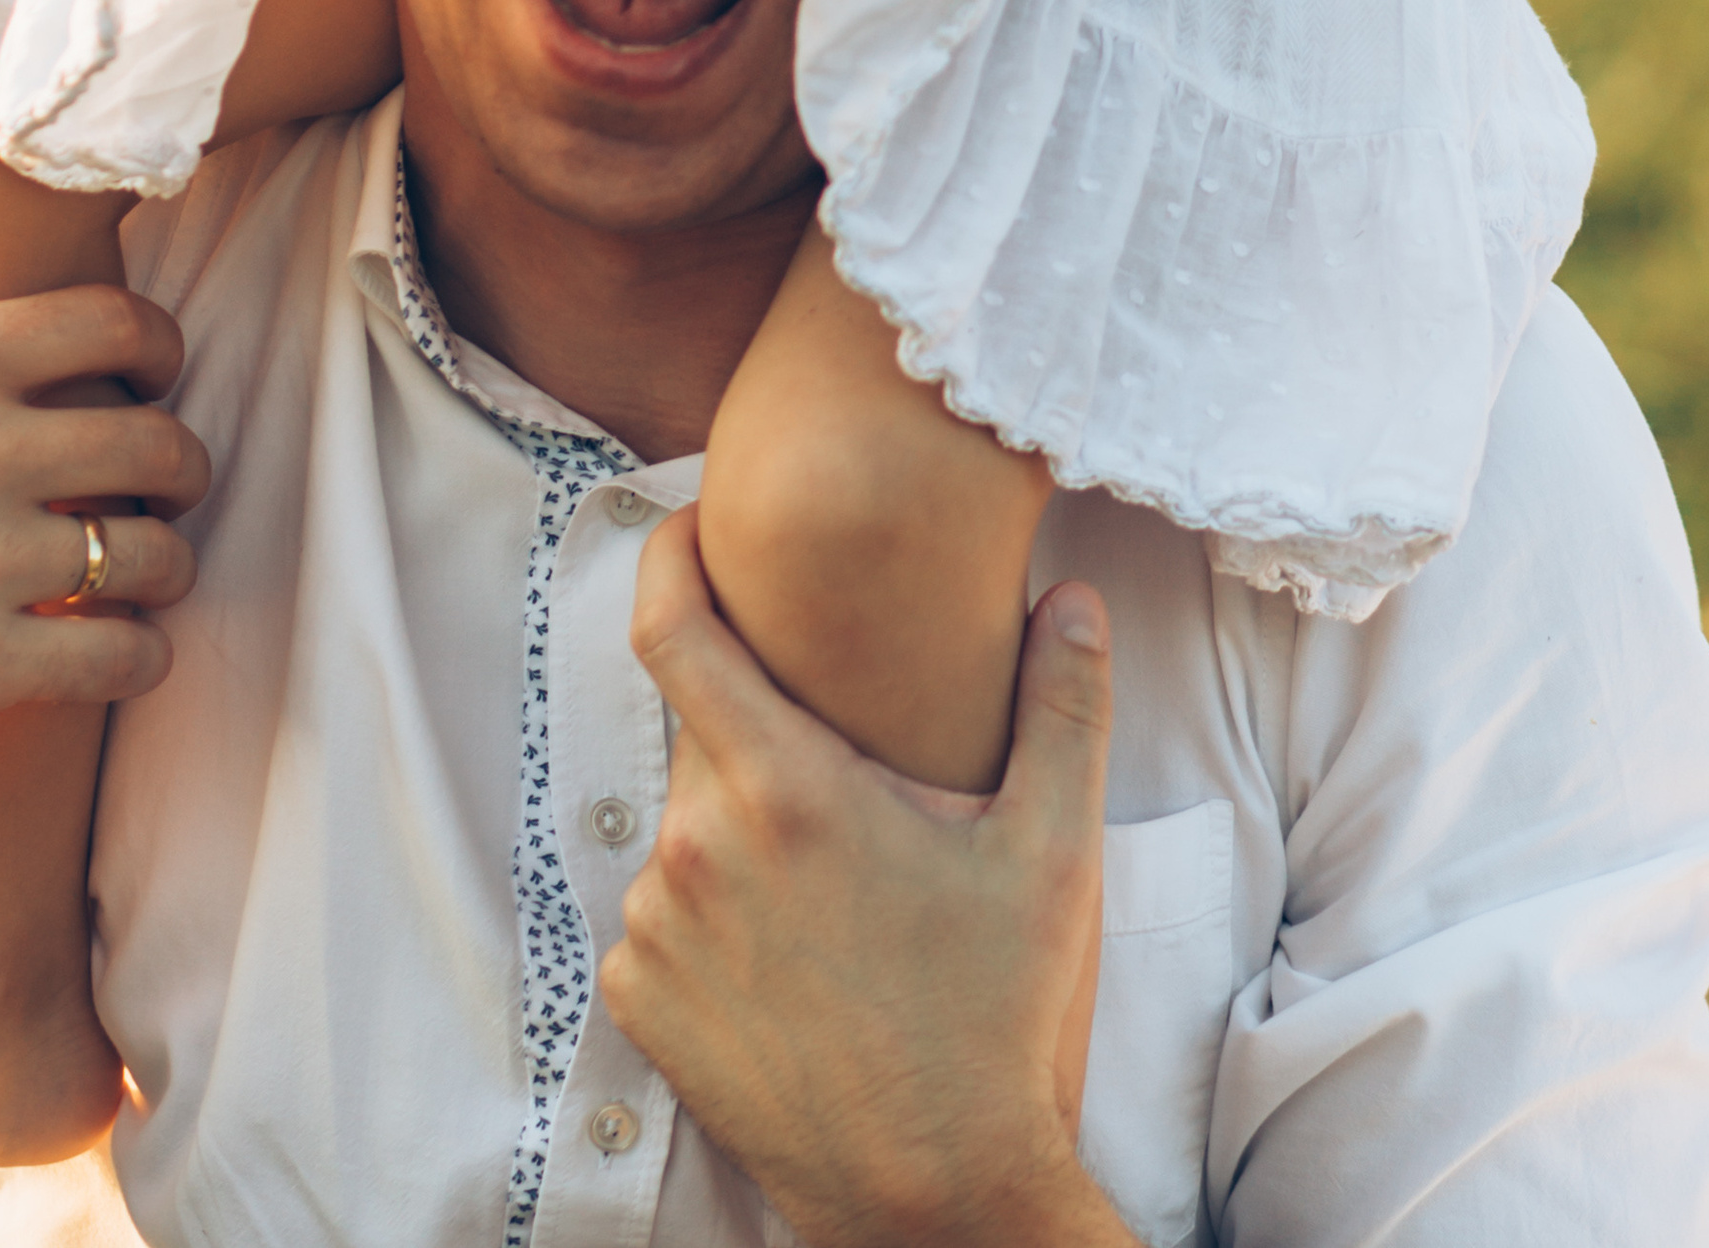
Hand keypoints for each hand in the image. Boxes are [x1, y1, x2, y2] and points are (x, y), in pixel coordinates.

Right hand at [0, 251, 208, 825]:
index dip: (160, 350)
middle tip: (167, 489)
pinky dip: (139, 657)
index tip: (159, 377)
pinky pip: (119, 654)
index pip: (120, 322)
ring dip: (167, 565)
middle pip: (161, 441)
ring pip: (154, 552)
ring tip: (148, 576)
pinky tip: (123, 655)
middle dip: (181, 467)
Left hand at [600, 510, 1129, 1247]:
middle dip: (765, 736)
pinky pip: (662, 920)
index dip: (672, 558)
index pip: (673, 628)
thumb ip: (1063, 706)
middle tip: (848, 781)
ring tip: (838, 895)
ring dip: (743, 835)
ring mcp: (659, 931)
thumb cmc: (996, 1016)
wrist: (933, 1192)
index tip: (693, 528)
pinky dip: (713, 917)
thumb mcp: (1051, 854)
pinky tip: (794, 957)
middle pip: (704, 736)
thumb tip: (1069, 598)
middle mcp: (698, 849)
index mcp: (784, 788)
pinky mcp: (640, 1002)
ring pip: (689, 831)